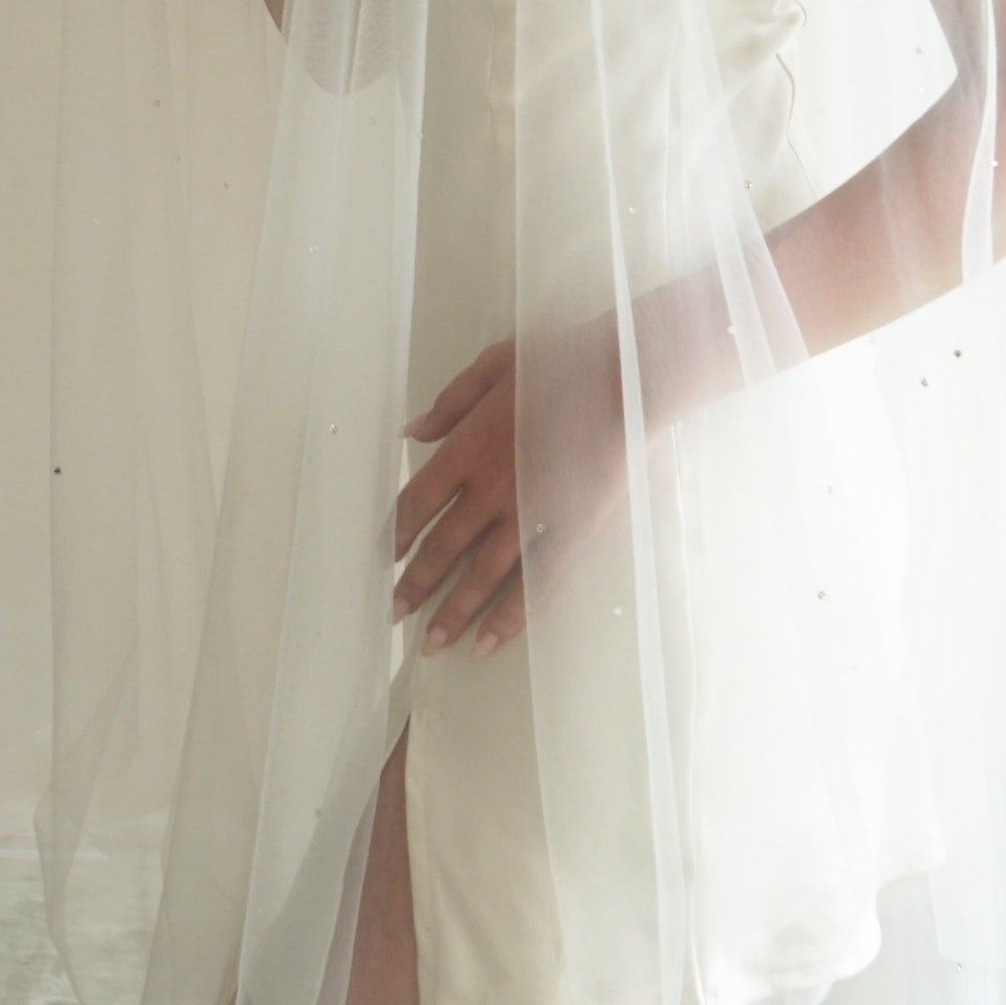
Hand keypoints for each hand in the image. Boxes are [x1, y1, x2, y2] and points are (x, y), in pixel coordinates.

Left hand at [391, 313, 630, 660]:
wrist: (623, 375)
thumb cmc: (560, 361)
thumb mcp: (494, 364)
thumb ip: (450, 402)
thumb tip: (411, 432)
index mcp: (467, 447)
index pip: (417, 502)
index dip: (396, 533)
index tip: (382, 558)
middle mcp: (489, 489)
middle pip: (441, 547)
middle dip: (414, 584)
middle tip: (392, 613)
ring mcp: (529, 516)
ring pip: (480, 575)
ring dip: (452, 612)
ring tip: (431, 644)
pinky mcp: (568, 532)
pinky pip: (533, 584)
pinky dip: (508, 617)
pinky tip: (488, 643)